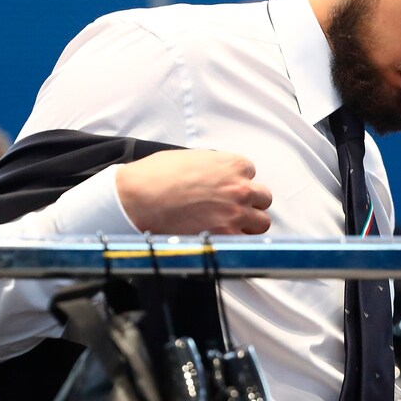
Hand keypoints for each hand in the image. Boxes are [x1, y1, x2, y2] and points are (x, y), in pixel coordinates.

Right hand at [115, 149, 272, 234]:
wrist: (138, 198)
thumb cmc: (158, 175)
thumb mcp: (193, 158)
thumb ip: (215, 167)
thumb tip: (220, 176)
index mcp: (234, 164)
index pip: (250, 173)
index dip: (236, 181)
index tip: (223, 188)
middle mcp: (241, 188)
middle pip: (263, 198)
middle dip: (250, 203)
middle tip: (231, 208)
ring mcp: (236, 213)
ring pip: (262, 222)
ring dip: (249, 223)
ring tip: (228, 225)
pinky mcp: (225, 236)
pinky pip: (245, 241)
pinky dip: (236, 240)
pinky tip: (220, 237)